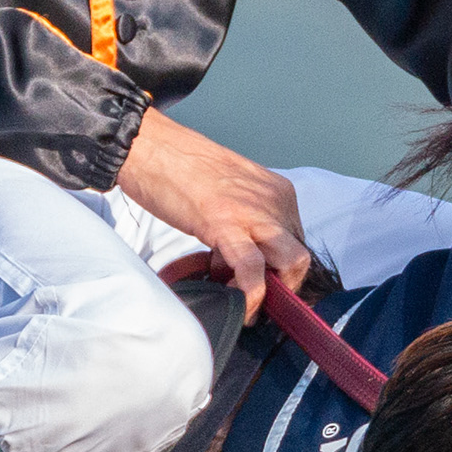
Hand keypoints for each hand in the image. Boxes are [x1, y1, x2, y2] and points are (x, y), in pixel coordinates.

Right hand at [115, 110, 314, 319]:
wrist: (151, 146)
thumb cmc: (181, 167)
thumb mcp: (229, 193)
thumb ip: (242, 221)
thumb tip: (236, 257)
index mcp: (275, 191)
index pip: (295, 240)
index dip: (277, 267)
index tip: (255, 278)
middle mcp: (273, 201)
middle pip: (300, 255)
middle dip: (282, 284)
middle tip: (253, 292)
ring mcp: (252, 213)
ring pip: (292, 262)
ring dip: (275, 293)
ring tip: (249, 302)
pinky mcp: (225, 225)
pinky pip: (253, 269)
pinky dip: (251, 296)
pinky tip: (240, 305)